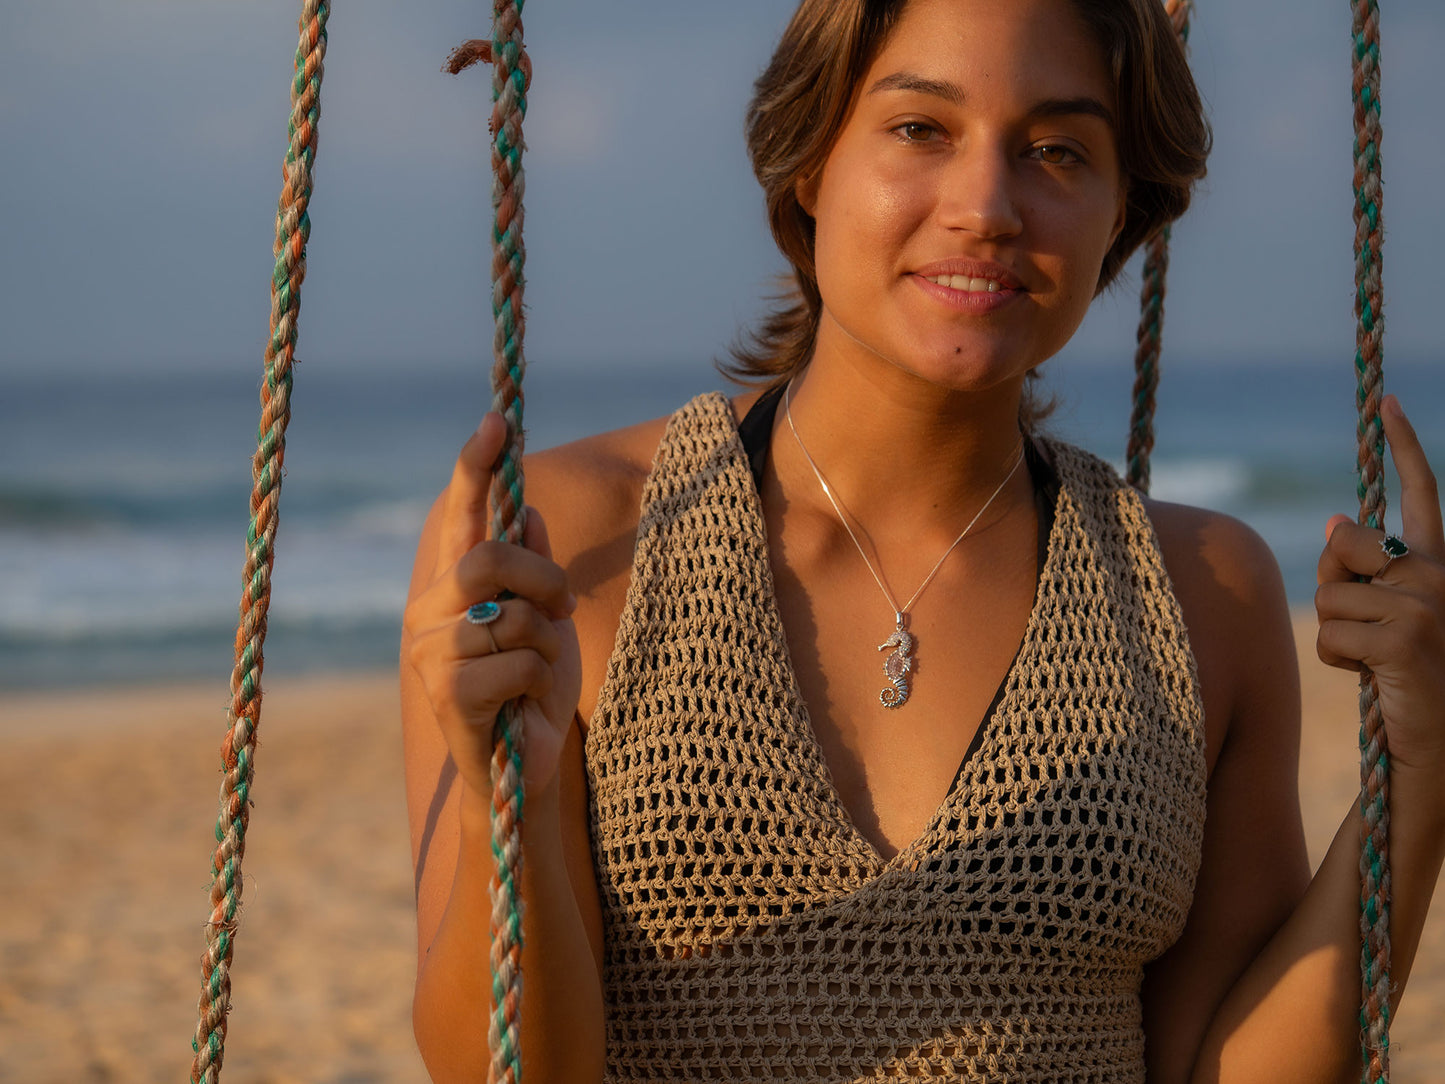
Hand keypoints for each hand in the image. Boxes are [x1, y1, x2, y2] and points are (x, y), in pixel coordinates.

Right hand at [403, 413, 582, 799]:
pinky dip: (539, 680)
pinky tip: (525, 704)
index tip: (497, 420)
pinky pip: (517, 661)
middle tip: (564, 611)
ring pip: (512, 615)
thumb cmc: (535, 690)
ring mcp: (431, 653)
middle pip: (489, 557)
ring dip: (546, 646)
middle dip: (542, 580)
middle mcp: (429, 611)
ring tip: (536, 675)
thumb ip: (536, 567)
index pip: (460, 513)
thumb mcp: (549, 621)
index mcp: (454, 586)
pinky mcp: (446, 694)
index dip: (475, 466)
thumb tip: (532, 510)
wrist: (525, 768)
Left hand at [1316, 395, 1444, 774]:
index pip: (1421, 494)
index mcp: (1439, 568)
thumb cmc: (1401, 684)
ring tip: (1372, 663)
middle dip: (1334, 584)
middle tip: (1365, 630)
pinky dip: (1336, 660)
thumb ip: (1363, 571)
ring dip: (1335, 634)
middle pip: (1345, 543)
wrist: (1433, 752)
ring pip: (1330, 593)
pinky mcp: (1408, 639)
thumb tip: (1333, 520)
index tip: (1386, 400)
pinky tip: (1372, 680)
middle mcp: (1442, 577)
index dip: (1404, 445)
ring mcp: (1430, 606)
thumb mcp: (1380, 618)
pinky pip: (1331, 632)